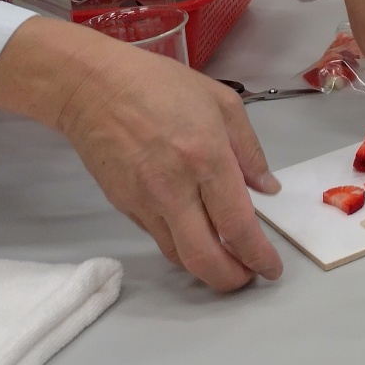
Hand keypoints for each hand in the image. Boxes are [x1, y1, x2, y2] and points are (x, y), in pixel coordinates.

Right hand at [0, 17, 282, 292]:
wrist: (92, 88)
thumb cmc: (162, 85)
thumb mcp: (222, 103)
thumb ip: (249, 150)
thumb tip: (266, 189)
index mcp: (206, 158)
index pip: (237, 224)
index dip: (258, 255)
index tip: (272, 268)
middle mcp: (174, 188)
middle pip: (203, 257)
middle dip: (231, 279)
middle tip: (249, 278)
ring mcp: (144, 201)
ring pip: (178, 255)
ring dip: (206, 269)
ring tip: (228, 264)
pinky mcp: (123, 206)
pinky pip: (158, 238)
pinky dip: (182, 247)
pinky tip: (198, 238)